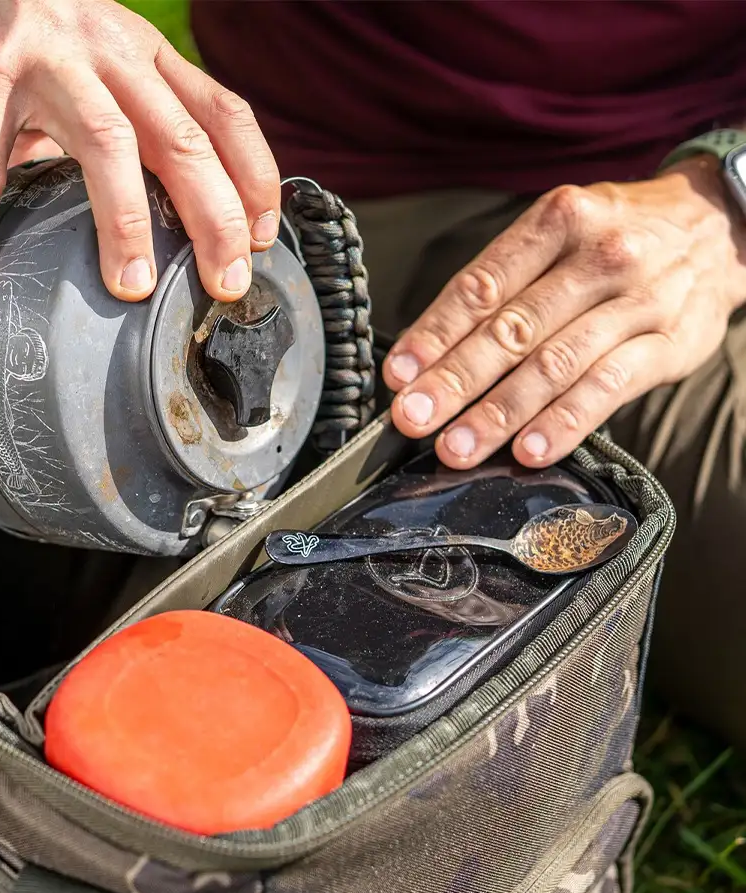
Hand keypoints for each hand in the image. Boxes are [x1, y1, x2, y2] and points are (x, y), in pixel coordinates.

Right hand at [0, 0, 279, 303]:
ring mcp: (48, 56)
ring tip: (131, 289)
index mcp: (144, 56)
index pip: (222, 113)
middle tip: (226, 284)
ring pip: (106, 143)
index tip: (264, 239)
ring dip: (125, 222)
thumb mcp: (95, 61)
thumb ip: (124, 125)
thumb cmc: (25, 30)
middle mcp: (110, 50)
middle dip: (215, 218)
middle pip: (182, 139)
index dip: (254, 177)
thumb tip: (141, 222)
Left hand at [383, 159, 745, 468]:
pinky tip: (528, 450)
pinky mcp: (669, 343)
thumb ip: (503, 283)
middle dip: (453, 381)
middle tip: (413, 420)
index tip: (398, 375)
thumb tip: (431, 352)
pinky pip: (608, 388)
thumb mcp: (560, 233)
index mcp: (557, 221)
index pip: (482, 286)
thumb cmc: (614, 238)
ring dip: (498, 413)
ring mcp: (638, 301)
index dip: (434, 334)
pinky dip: (564, 423)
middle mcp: (598, 256)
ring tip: (457, 447)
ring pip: (555, 364)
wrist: (719, 226)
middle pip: (512, 329)